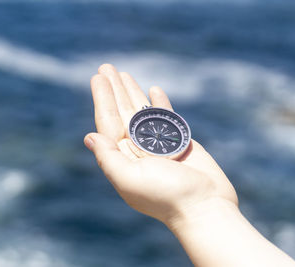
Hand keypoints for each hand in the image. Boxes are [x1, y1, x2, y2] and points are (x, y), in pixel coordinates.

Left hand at [84, 64, 237, 224]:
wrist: (205, 206)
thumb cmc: (167, 196)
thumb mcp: (130, 180)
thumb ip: (108, 158)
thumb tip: (88, 137)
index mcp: (124, 158)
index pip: (108, 122)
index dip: (102, 99)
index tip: (98, 77)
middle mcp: (138, 149)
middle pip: (122, 112)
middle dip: (114, 90)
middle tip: (106, 67)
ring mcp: (159, 144)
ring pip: (142, 112)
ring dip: (132, 92)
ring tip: (124, 74)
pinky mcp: (179, 141)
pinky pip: (166, 117)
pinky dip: (160, 103)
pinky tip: (154, 89)